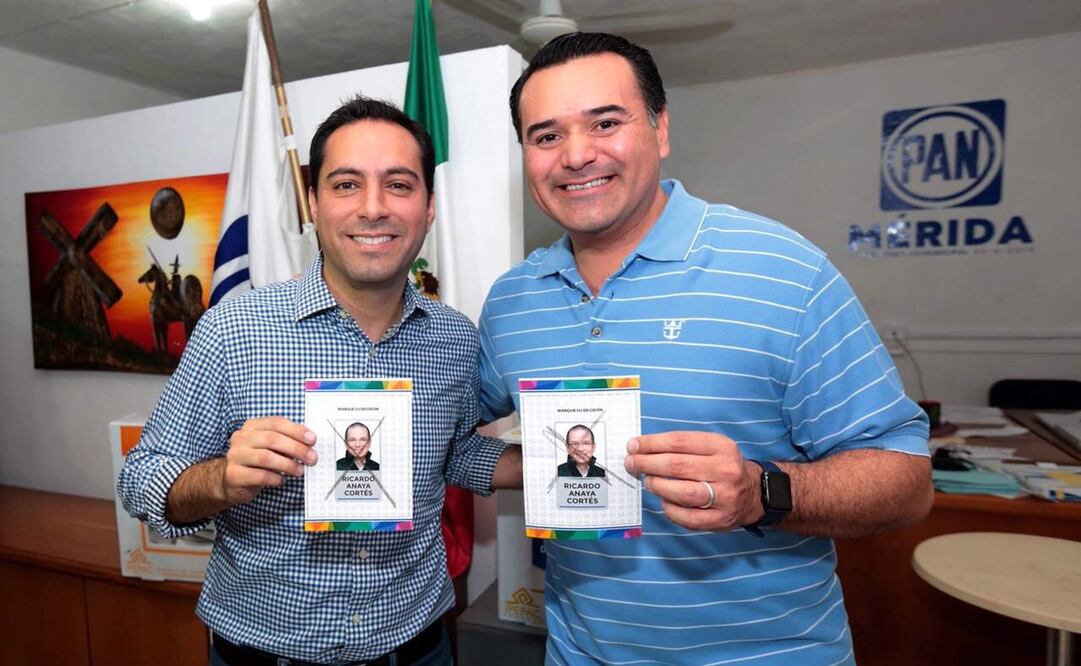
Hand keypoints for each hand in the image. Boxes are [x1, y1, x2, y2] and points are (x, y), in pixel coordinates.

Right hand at [222, 416, 316, 505]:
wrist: (232, 481)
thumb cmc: (258, 461)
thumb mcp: (271, 447)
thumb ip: (286, 441)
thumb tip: (310, 444)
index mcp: (252, 426)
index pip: (276, 423)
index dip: (296, 430)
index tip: (312, 439)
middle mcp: (241, 438)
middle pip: (272, 439)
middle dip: (296, 448)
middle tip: (312, 458)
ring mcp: (235, 456)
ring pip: (266, 457)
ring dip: (288, 464)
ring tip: (300, 471)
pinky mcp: (234, 474)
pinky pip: (260, 475)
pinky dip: (275, 478)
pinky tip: (282, 480)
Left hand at [624, 431, 762, 531]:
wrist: (754, 494)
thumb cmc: (722, 466)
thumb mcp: (712, 447)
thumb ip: (682, 447)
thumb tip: (642, 449)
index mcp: (722, 447)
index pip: (679, 442)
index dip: (652, 443)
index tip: (633, 445)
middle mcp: (726, 470)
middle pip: (677, 466)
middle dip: (647, 463)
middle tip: (632, 463)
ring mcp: (725, 497)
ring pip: (681, 492)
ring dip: (657, 486)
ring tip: (647, 481)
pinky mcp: (720, 519)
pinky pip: (687, 517)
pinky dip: (669, 509)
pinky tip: (664, 501)